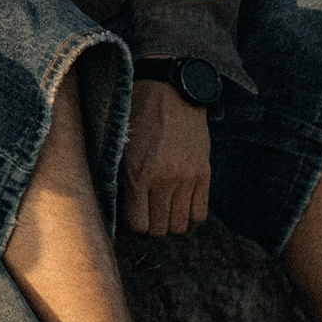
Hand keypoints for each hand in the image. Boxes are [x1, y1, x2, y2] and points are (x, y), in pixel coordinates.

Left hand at [120, 79, 211, 235]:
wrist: (170, 92)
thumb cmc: (137, 117)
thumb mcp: (119, 148)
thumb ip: (119, 181)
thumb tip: (117, 212)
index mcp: (138, 174)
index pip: (139, 226)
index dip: (133, 227)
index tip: (130, 217)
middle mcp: (164, 180)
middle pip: (161, 230)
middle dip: (151, 227)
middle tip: (146, 214)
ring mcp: (187, 178)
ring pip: (181, 226)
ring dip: (170, 223)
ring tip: (162, 211)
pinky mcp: (204, 174)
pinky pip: (200, 214)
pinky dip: (190, 219)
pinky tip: (180, 209)